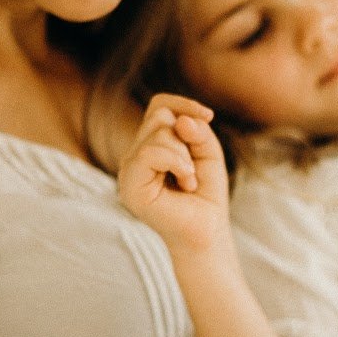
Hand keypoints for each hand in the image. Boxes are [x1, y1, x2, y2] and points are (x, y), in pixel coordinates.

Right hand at [117, 93, 232, 259]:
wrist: (207, 232)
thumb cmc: (206, 195)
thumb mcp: (208, 153)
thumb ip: (198, 130)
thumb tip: (180, 121)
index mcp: (149, 146)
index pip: (159, 107)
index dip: (182, 104)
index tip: (208, 116)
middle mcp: (135, 156)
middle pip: (159, 116)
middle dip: (186, 138)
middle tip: (193, 169)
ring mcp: (129, 170)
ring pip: (157, 133)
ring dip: (184, 155)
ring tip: (189, 180)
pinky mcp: (130, 186)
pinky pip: (149, 153)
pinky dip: (176, 162)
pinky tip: (185, 182)